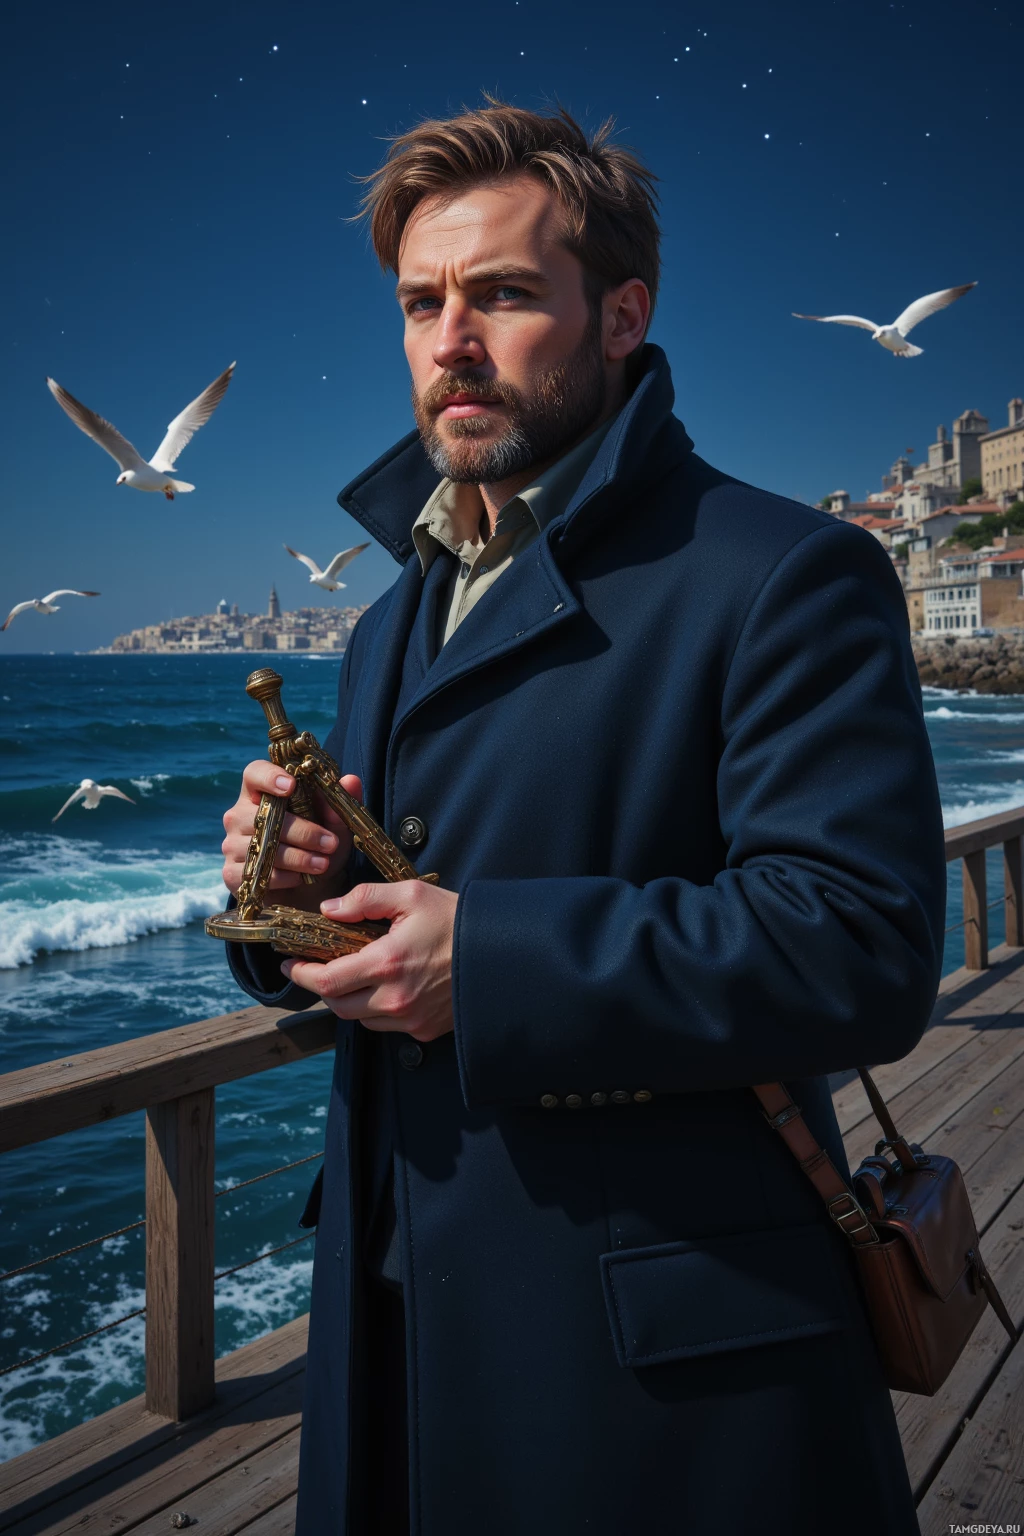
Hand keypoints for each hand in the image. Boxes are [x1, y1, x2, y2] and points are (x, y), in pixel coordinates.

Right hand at [221, 760, 362, 894]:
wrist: (309, 888)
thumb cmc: (318, 844)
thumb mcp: (334, 824)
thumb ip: (339, 802)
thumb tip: (351, 780)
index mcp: (260, 792)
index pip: (254, 773)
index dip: (269, 776)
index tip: (291, 786)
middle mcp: (240, 814)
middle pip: (264, 815)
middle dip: (303, 830)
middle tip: (331, 843)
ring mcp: (232, 844)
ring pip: (263, 846)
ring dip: (299, 857)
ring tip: (323, 864)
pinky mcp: (231, 873)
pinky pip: (258, 872)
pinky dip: (284, 876)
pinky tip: (301, 878)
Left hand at [281, 880, 457, 1041]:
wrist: (502, 954)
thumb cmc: (458, 921)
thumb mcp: (412, 895)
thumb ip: (365, 898)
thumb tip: (329, 909)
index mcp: (387, 964)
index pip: (326, 980)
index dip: (302, 973)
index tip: (291, 963)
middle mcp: (395, 999)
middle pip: (336, 1005)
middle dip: (321, 987)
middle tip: (314, 967)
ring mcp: (410, 1019)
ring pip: (359, 1019)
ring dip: (348, 999)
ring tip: (351, 975)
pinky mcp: (424, 1030)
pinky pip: (385, 1026)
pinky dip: (374, 1010)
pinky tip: (383, 987)